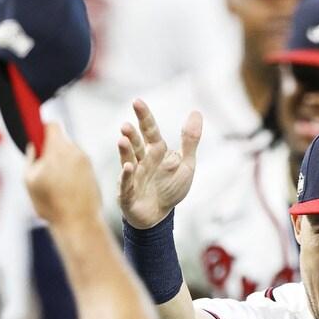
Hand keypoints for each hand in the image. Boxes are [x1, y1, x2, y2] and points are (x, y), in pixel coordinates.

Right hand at [24, 122, 102, 227]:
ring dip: (62, 162)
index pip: (52, 125)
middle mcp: (75, 151)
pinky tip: (66, 189)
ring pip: (70, 154)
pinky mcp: (93, 172)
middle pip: (61, 141)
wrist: (79, 223)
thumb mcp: (30, 181)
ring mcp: (86, 161)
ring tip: (56, 185)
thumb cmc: (52, 204)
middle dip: (52, 150)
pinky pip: (78, 165)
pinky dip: (72, 172)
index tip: (38, 139)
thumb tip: (33, 146)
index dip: (43, 129)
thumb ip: (30, 158)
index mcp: (58, 148)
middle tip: (44, 169)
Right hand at [118, 100, 201, 229]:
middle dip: (131, 134)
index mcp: (156, 152)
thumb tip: (196, 112)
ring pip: (128, 160)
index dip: (144, 117)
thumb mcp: (186, 164)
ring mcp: (133, 177)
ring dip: (125, 150)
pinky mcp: (129, 194)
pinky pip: (127, 184)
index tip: (137, 101)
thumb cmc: (170, 188)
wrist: (158, 216)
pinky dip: (126, 176)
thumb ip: (190, 140)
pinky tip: (127, 166)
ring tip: (122, 139)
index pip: (150, 131)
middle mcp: (142, 161)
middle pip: (136, 144)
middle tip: (126, 124)